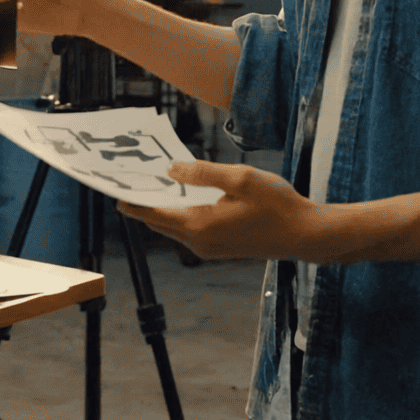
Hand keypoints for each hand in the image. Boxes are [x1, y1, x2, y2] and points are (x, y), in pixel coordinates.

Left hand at [118, 160, 326, 261]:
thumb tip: (171, 171)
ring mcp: (210, 249)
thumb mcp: (239, 178)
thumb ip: (202, 173)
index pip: (154, 215)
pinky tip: (183, 194)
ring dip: (164, 208)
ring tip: (153, 182)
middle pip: (161, 222)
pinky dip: (182, 213)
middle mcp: (199, 242)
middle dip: (144, 203)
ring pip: (176, 226)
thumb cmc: (277, 204)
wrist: (306, 235)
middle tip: (129, 180)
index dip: (132, 201)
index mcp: (199, 226)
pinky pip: (191, 229)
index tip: (113, 189)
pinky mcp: (220, 248)